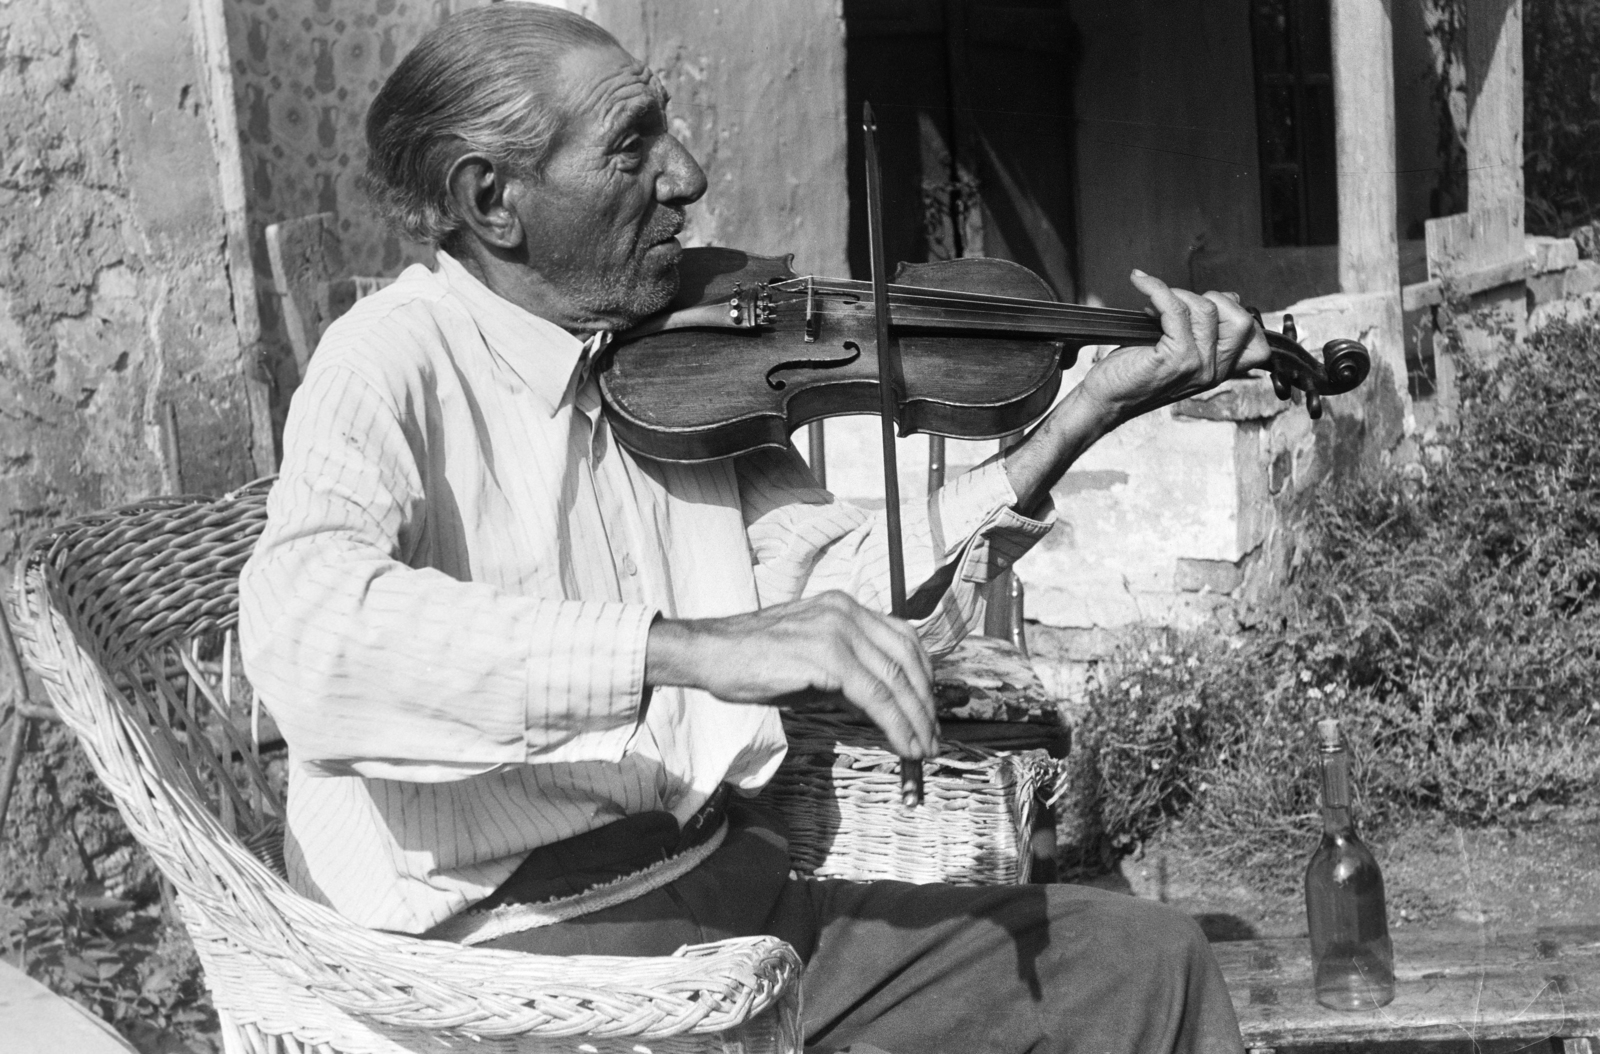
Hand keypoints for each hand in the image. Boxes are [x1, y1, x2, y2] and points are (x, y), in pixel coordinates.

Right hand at [645, 591, 938, 758]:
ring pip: (895, 679)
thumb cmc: (752, 660)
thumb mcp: (810, 660)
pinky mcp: (827, 655)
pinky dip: (895, 723)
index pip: (904, 638)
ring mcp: (838, 629)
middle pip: (907, 658)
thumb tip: (883, 706)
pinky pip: (874, 694)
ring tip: (921, 748)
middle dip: (925, 703)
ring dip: (915, 719)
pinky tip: (902, 743)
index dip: (923, 677)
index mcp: (844, 607)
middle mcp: (846, 611)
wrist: (710, 653)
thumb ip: (847, 674)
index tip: (928, 710)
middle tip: (931, 737)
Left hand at [999, 269, 1273, 515]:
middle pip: (1242, 321)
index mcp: (1218, 371)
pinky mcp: (1175, 358)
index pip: (1257, 344)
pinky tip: (1141, 283)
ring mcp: (1197, 365)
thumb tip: (1225, 297)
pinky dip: (1157, 289)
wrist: (1105, 400)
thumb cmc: (1134, 375)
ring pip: (1206, 309)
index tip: (1203, 303)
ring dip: (1178, 294)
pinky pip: (1176, 309)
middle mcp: (1213, 371)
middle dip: (1211, 299)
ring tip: (1153, 302)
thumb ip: (1201, 332)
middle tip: (1179, 301)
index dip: (1236, 313)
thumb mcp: (1178, 353)